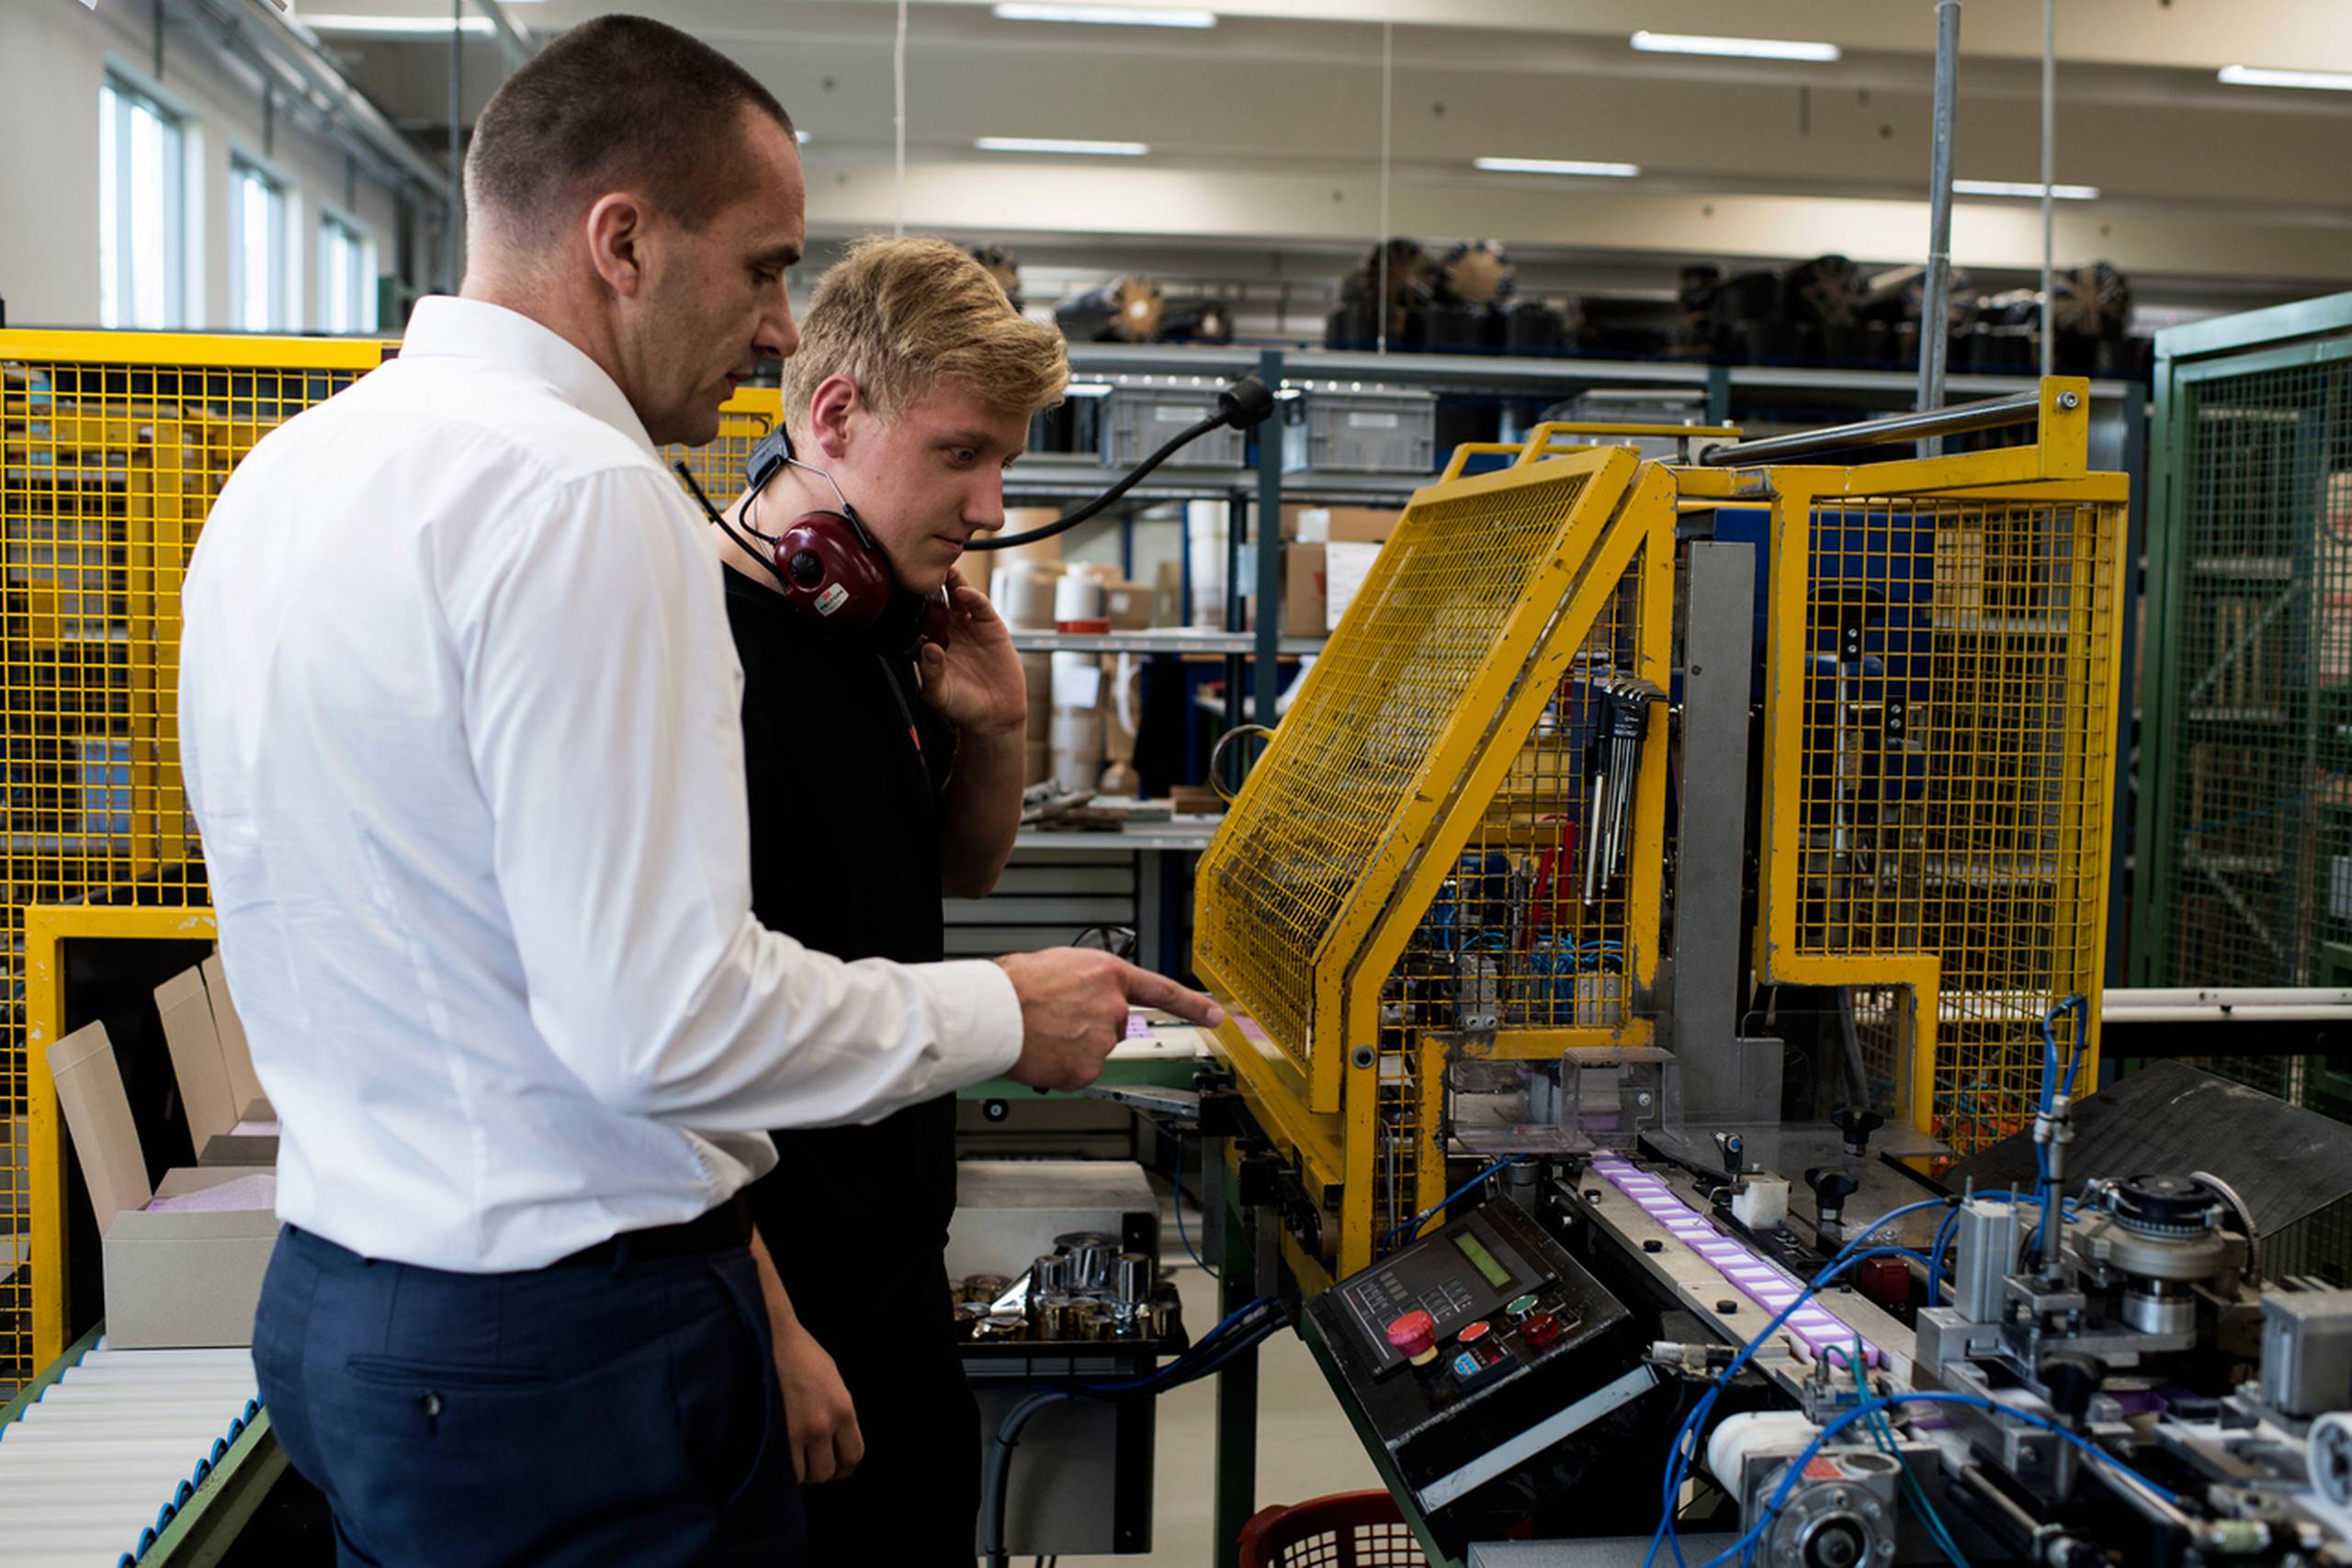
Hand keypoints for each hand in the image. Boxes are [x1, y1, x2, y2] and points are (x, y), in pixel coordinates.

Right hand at [772, 1321, 863, 1483]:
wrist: (768, 1335)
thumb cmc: (799, 1354)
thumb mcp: (832, 1379)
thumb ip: (837, 1411)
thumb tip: (835, 1441)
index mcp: (843, 1408)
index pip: (854, 1455)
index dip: (843, 1466)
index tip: (834, 1465)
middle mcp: (823, 1423)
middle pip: (828, 1471)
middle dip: (819, 1470)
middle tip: (808, 1462)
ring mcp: (796, 1431)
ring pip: (803, 1476)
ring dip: (797, 1471)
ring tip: (790, 1458)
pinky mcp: (772, 1434)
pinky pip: (781, 1470)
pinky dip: (779, 1469)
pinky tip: (775, 1456)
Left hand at [915, 569, 1024, 733]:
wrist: (996, 715)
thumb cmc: (962, 707)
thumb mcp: (939, 694)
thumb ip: (931, 673)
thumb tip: (928, 649)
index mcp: (929, 644)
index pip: (916, 618)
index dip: (910, 605)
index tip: (902, 591)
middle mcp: (947, 631)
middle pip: (935, 600)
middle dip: (928, 585)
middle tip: (921, 567)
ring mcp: (968, 626)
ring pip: (956, 596)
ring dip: (950, 582)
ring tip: (943, 570)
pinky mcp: (990, 625)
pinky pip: (979, 606)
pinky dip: (971, 596)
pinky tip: (963, 592)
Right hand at [995, 948, 1223, 1091]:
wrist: (993, 1012)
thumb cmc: (1015, 984)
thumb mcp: (1060, 964)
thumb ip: (1087, 982)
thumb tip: (1086, 996)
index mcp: (1108, 974)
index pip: (1163, 991)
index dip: (1193, 1005)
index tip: (1215, 1016)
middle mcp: (1112, 1007)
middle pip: (1114, 1026)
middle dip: (1090, 1026)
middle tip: (1056, 1019)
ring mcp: (1102, 1041)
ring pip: (1095, 1049)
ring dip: (1074, 1046)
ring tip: (1043, 1032)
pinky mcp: (1087, 1069)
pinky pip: (1080, 1072)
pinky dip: (1063, 1067)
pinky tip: (1044, 1052)